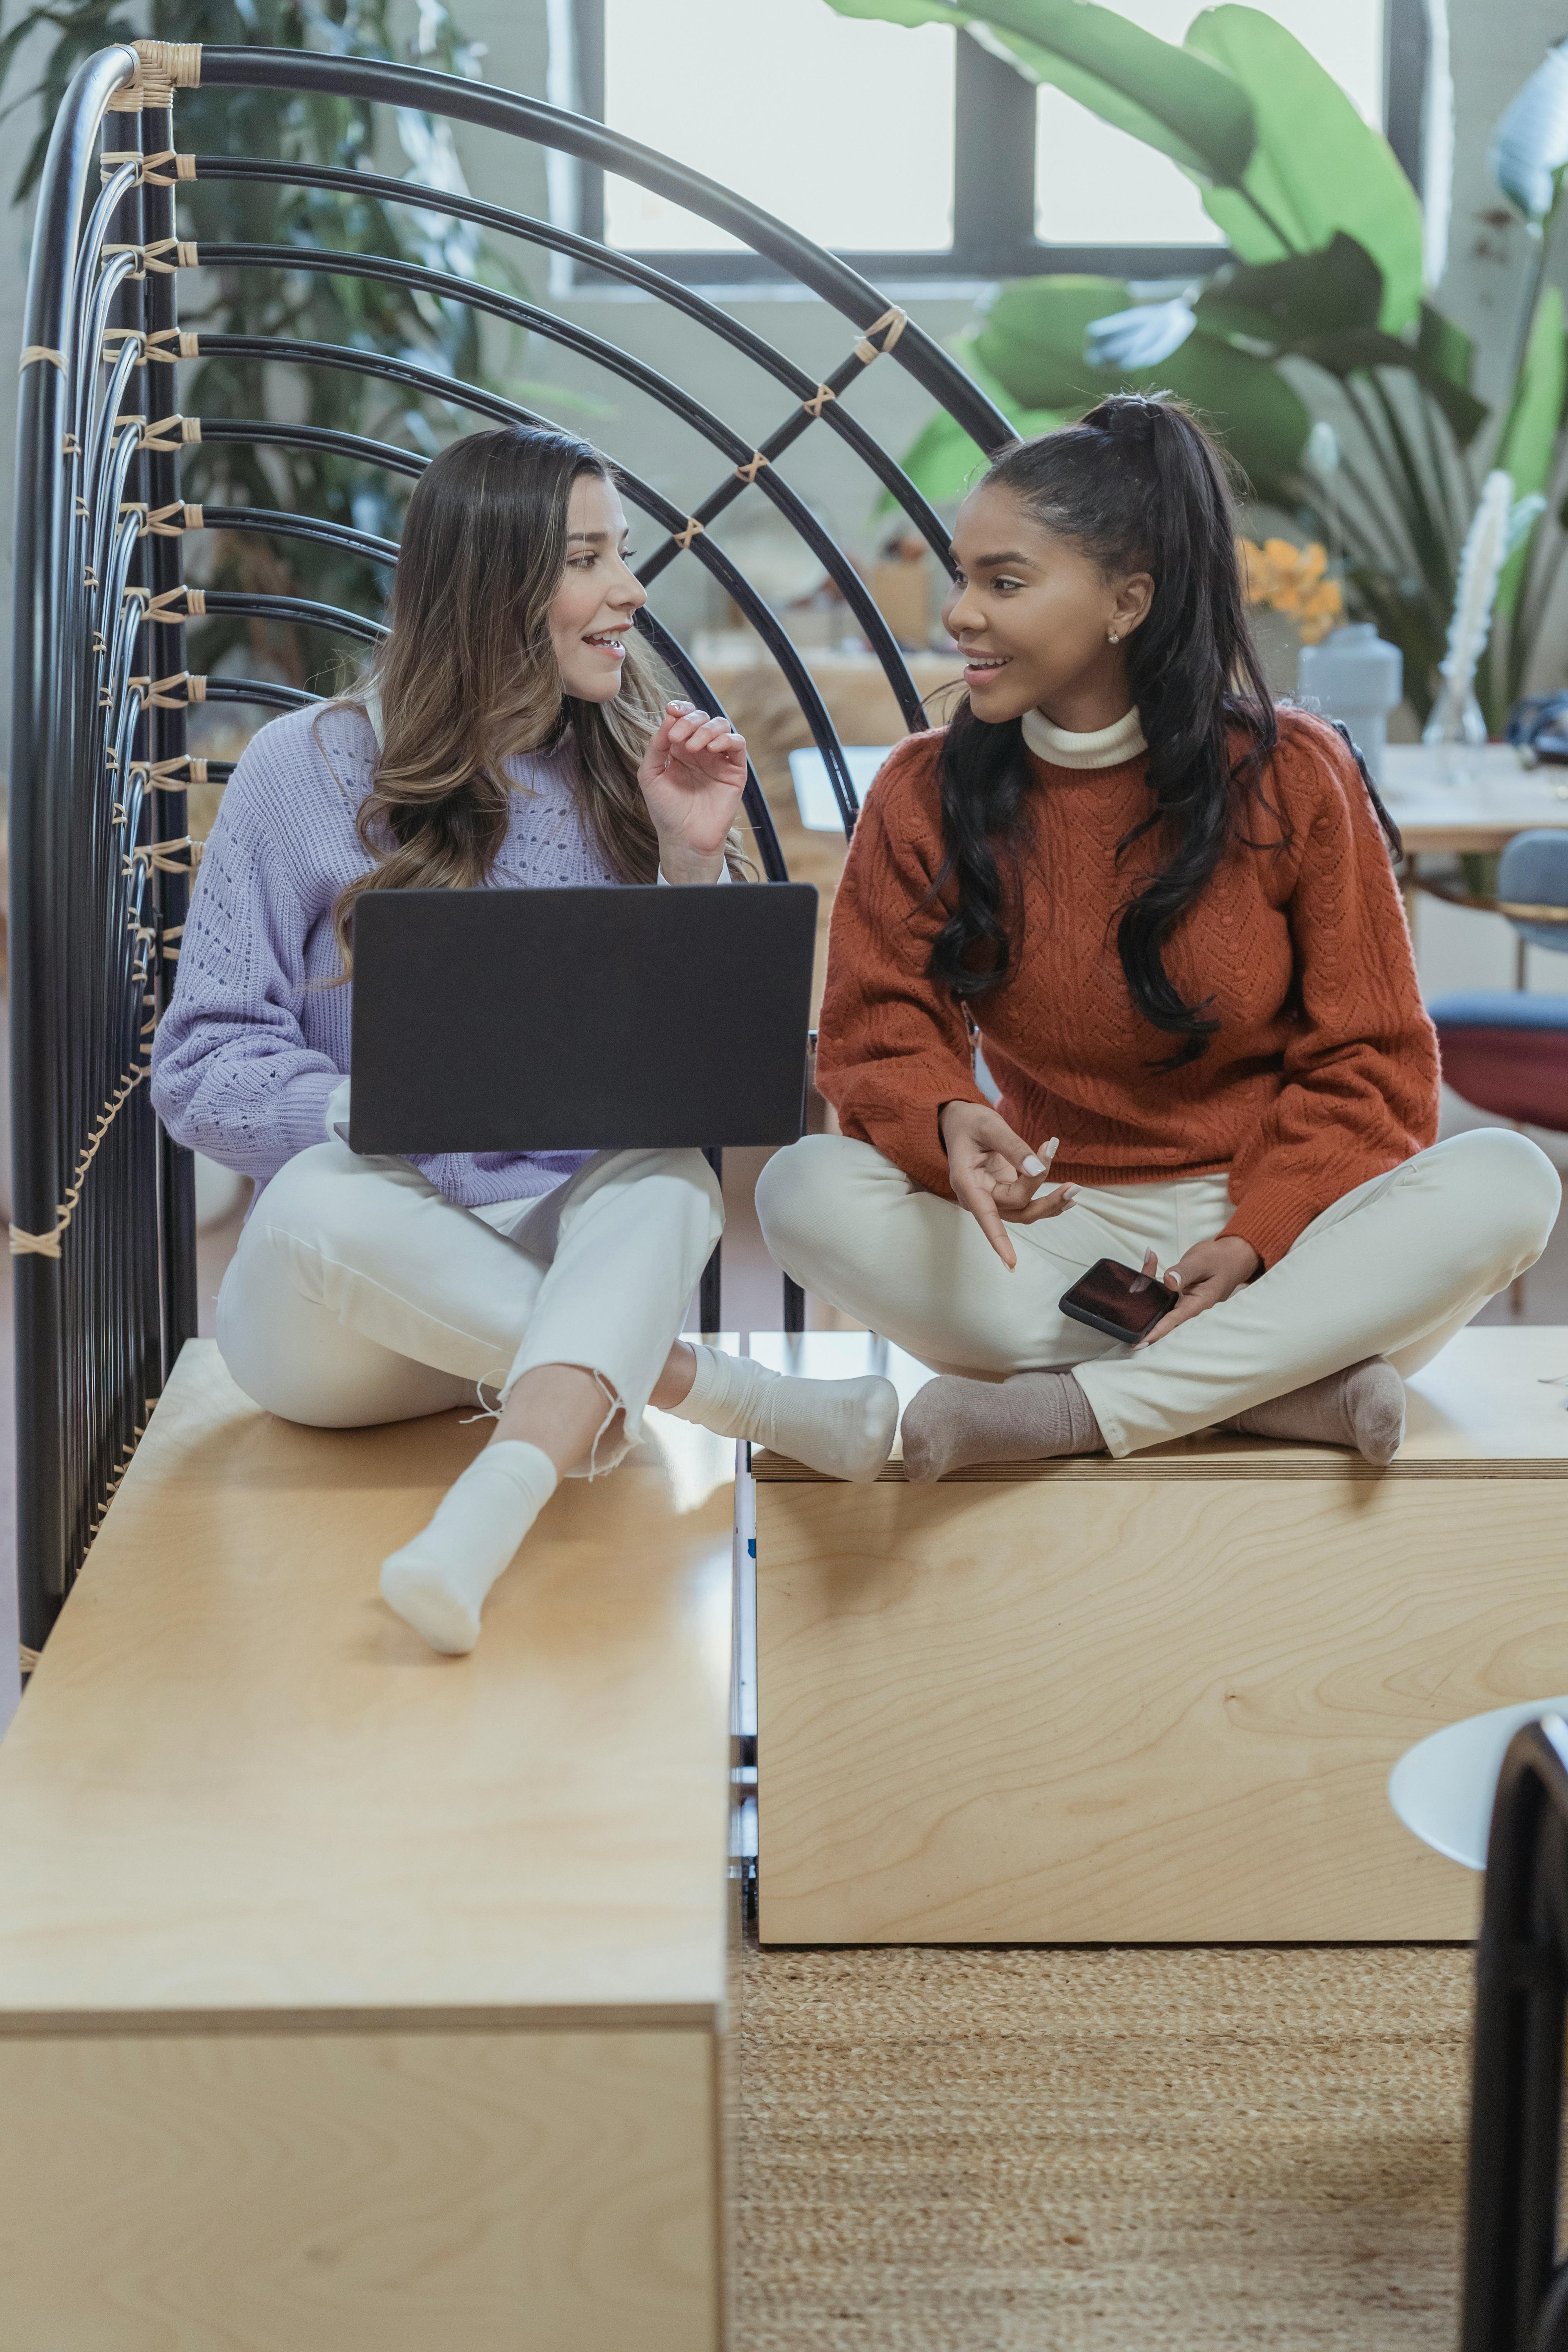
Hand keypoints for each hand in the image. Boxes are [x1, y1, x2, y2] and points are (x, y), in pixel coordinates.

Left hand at [637, 700, 747, 882]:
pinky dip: (727, 739)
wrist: (684, 838)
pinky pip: (738, 744)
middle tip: (678, 738)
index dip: (680, 709)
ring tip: (693, 747)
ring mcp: (719, 759)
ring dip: (706, 730)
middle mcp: (700, 750)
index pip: (684, 718)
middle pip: (702, 718)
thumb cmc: (666, 810)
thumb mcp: (651, 774)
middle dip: (690, 721)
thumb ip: (657, 745)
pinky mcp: (735, 771)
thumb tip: (668, 717)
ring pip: (721, 726)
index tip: (670, 711)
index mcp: (679, 748)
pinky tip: (711, 749)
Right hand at [939, 1100, 1074, 1270]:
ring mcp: (991, 1198)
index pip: (984, 1215)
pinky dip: (1048, 1202)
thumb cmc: (969, 1123)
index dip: (997, 1240)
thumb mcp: (990, 1126)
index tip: (1011, 1262)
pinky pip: (1027, 1205)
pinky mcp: (1004, 1195)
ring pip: (1025, 1211)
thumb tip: (1037, 1169)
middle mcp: (978, 1197)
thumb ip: (1013, 1147)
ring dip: (1051, 1203)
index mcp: (966, 1182)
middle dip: (1044, 1198)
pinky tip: (1068, 1197)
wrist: (960, 1123)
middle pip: (1016, 1209)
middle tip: (1072, 1184)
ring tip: (1075, 1189)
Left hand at [1136, 1234, 1260, 1345]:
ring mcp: (1182, 1302)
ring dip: (1143, 1304)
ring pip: (1159, 1307)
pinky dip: (1148, 1286)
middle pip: (1163, 1318)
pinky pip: (1159, 1295)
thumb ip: (1184, 1271)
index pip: (1175, 1321)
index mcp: (1199, 1304)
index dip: (1157, 1332)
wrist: (1231, 1257)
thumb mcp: (1202, 1261)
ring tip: (1127, 1307)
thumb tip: (1168, 1281)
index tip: (1141, 1342)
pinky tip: (1141, 1275)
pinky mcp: (1177, 1295)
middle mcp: (1189, 1307)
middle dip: (1145, 1325)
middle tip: (1125, 1334)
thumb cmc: (1220, 1259)